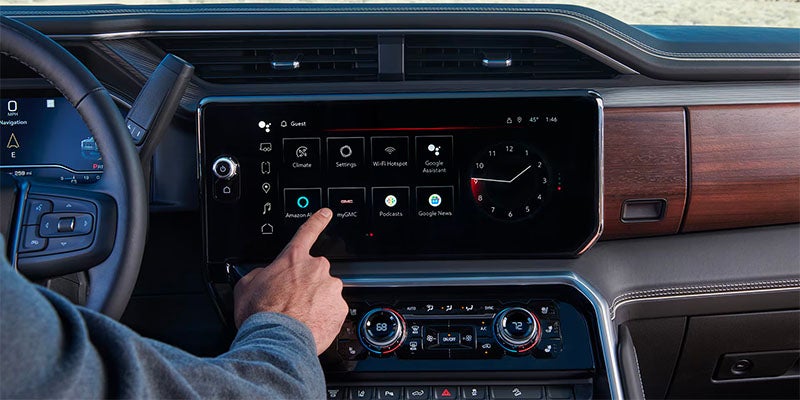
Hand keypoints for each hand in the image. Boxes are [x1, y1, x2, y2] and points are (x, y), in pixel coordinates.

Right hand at [233, 208, 346, 354]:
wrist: (276, 339)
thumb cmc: (261, 313)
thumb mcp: (246, 285)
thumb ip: (260, 273)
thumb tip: (264, 275)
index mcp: (293, 258)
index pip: (308, 232)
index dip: (318, 221)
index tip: (326, 213)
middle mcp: (316, 269)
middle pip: (314, 272)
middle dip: (306, 285)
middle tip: (291, 301)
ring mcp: (330, 288)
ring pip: (325, 292)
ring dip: (315, 302)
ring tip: (298, 317)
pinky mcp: (340, 309)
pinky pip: (333, 310)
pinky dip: (323, 317)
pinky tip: (308, 325)